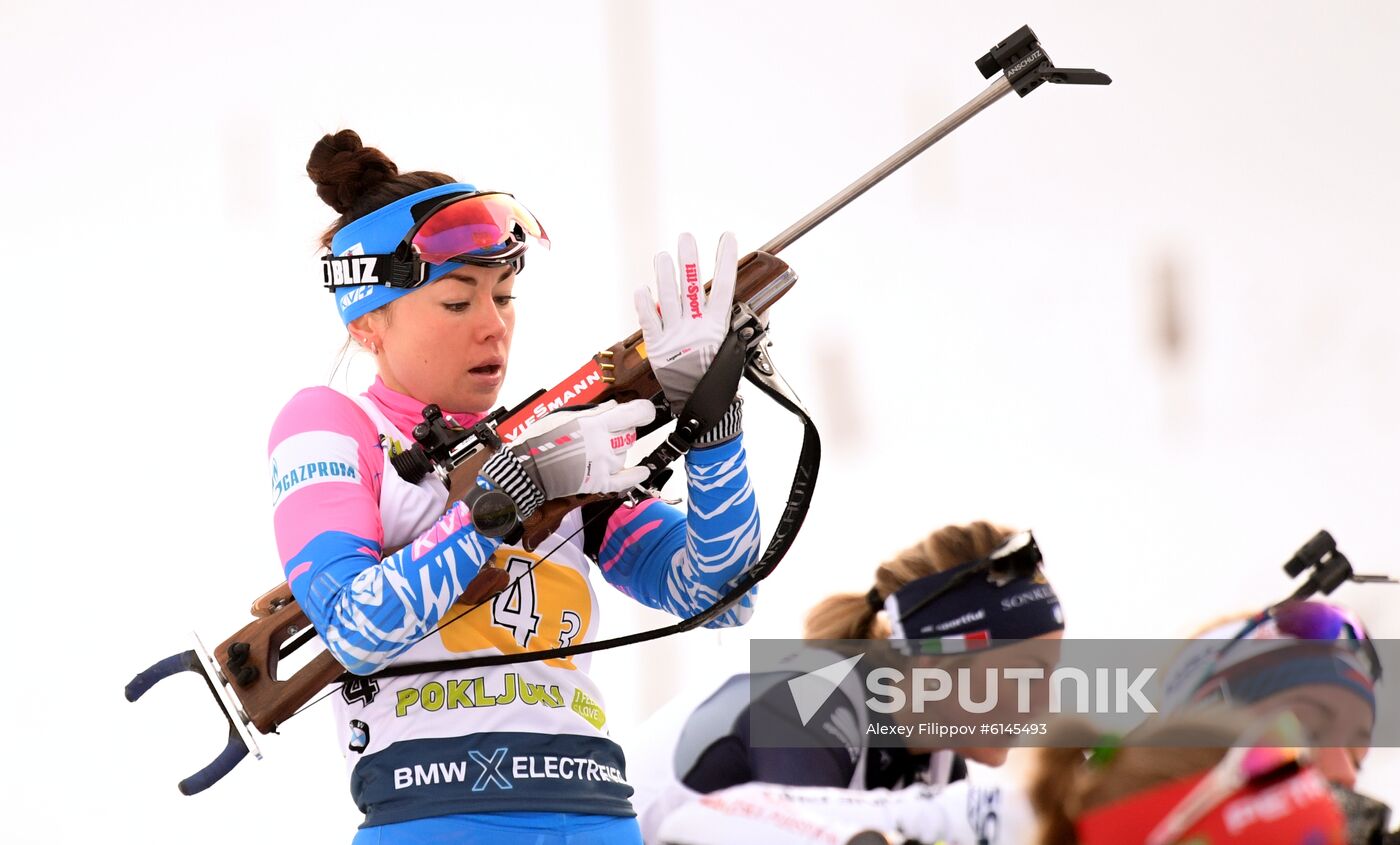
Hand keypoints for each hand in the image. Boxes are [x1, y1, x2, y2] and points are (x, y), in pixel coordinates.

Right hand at [484, 400, 655, 507]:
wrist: (527, 469)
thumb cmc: (540, 439)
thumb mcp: (564, 414)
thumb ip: (593, 411)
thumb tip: (614, 406)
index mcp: (595, 424)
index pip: (635, 414)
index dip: (643, 411)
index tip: (645, 411)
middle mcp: (603, 445)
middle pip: (630, 434)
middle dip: (624, 429)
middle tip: (609, 430)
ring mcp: (602, 466)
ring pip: (624, 454)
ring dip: (618, 449)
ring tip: (599, 448)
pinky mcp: (598, 483)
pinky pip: (624, 480)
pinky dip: (635, 475)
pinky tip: (642, 471)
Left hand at [634, 231, 737, 413]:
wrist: (701, 408)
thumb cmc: (719, 379)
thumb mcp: (736, 350)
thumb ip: (746, 325)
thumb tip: (764, 306)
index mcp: (717, 327)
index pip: (725, 287)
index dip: (725, 261)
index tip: (727, 237)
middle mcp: (696, 329)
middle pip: (693, 288)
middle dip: (689, 261)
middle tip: (686, 238)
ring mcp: (675, 337)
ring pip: (668, 299)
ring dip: (665, 276)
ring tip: (662, 256)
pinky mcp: (657, 349)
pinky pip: (648, 323)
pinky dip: (644, 305)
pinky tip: (642, 289)